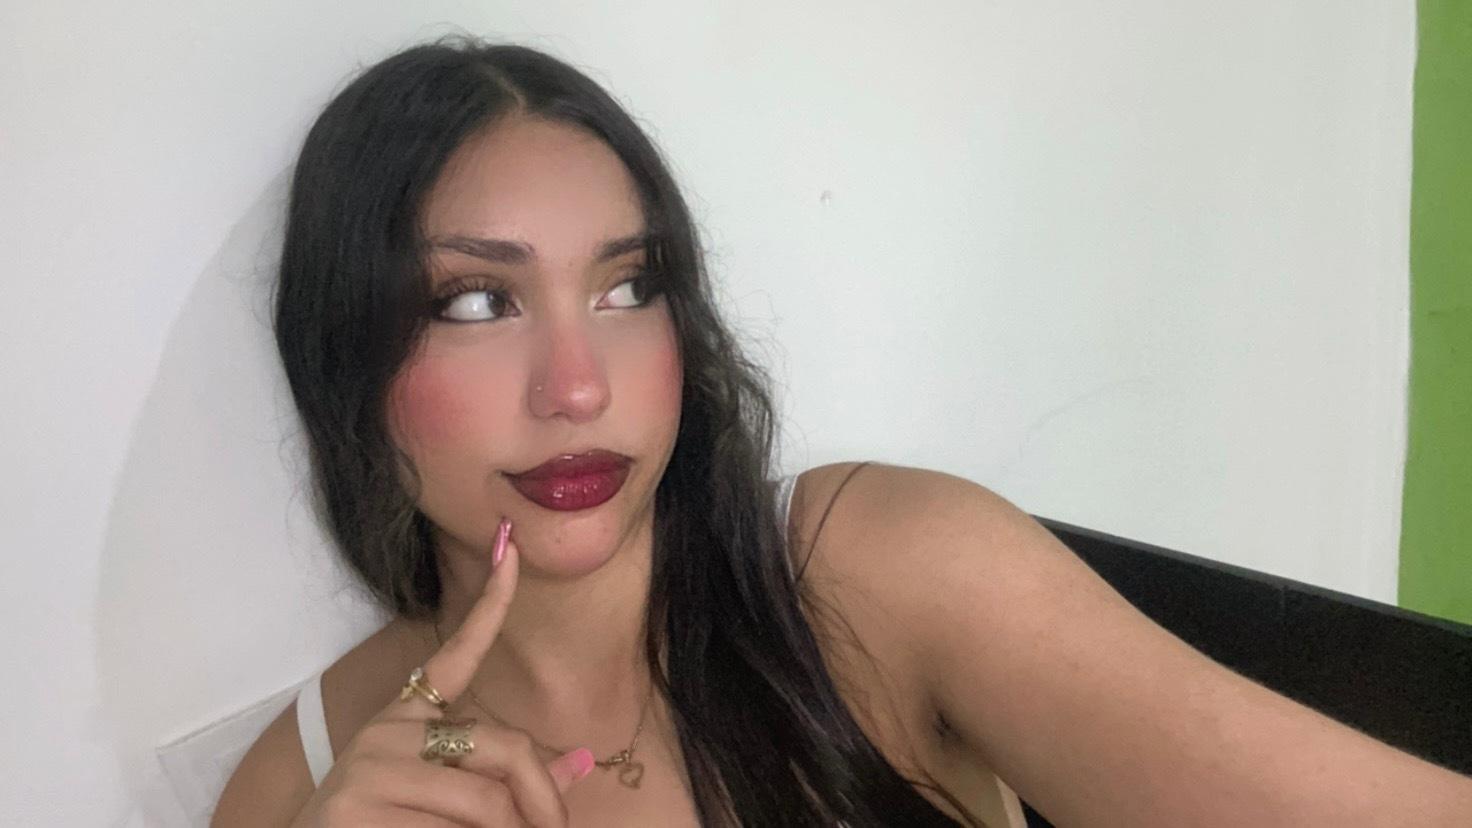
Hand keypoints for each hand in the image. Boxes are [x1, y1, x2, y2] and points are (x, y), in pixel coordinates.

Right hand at [291, 519, 593, 826]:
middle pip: (504, 748)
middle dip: (541, 799)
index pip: (457, 654)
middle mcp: (387, 731)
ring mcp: (370, 766)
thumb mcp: (451, 800)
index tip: (510, 546)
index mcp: (408, 718)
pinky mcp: (357, 807)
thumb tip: (583, 761)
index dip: (491, 603)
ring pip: (487, 804)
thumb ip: (513, 780)